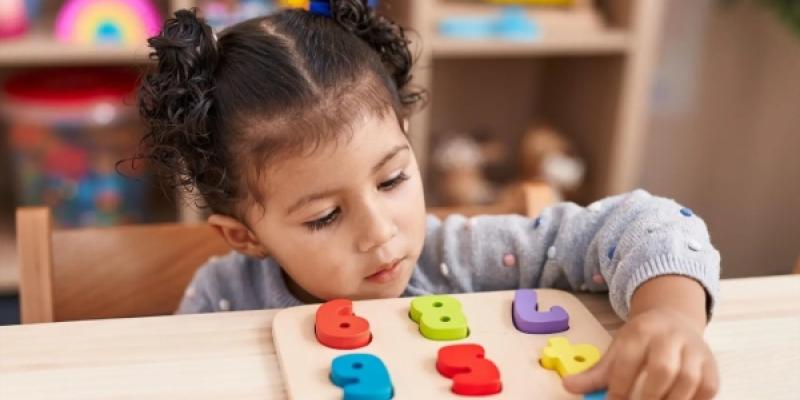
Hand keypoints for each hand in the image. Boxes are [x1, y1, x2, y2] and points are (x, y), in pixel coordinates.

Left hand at [562, 307, 718, 399]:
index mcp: (640, 331)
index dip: (618, 389)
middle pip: (663, 369)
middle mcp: (669, 337)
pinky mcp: (712, 366)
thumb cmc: (641, 341)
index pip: (628, 362)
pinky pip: (708, 389)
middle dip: (648, 397)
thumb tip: (568, 386)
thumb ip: (595, 373)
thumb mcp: (616, 350)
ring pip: (689, 380)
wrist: (674, 320)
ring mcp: (694, 350)